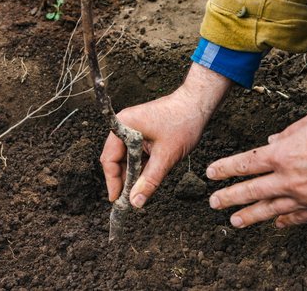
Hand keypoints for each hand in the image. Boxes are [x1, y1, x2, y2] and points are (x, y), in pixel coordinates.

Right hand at [101, 63, 231, 207]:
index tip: (117, 199)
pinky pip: (135, 152)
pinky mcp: (142, 131)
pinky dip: (140, 165)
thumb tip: (135, 202)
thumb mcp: (166, 156)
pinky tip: (147, 176)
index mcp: (124, 126)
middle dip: (123, 179)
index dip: (112, 181)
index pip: (109, 159)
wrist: (198, 104)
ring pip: (126, 157)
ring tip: (140, 190)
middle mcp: (124, 125)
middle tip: (130, 199)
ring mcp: (132, 127)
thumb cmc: (183, 123)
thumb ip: (149, 180)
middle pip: (115, 159)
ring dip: (132, 173)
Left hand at [206, 110, 306, 228]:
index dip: (225, 169)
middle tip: (213, 203)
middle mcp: (286, 179)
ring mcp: (302, 196)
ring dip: (249, 215)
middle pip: (250, 190)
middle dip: (228, 197)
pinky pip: (296, 218)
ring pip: (269, 210)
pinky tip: (276, 225)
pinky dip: (285, 222)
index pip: (244, 164)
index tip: (211, 173)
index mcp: (281, 154)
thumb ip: (285, 134)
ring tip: (234, 221)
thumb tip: (270, 143)